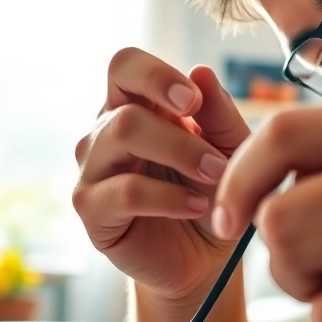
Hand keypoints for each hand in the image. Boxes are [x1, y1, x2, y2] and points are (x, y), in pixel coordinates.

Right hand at [74, 48, 250, 305]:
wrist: (206, 256)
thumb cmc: (213, 192)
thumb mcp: (230, 148)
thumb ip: (218, 113)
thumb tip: (200, 70)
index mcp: (134, 104)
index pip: (124, 64)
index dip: (156, 76)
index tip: (194, 102)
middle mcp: (105, 131)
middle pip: (126, 109)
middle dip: (181, 136)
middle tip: (220, 162)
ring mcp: (92, 168)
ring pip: (120, 137)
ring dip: (179, 157)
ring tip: (215, 181)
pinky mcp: (91, 208)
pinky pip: (124, 191)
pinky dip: (168, 198)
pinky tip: (197, 207)